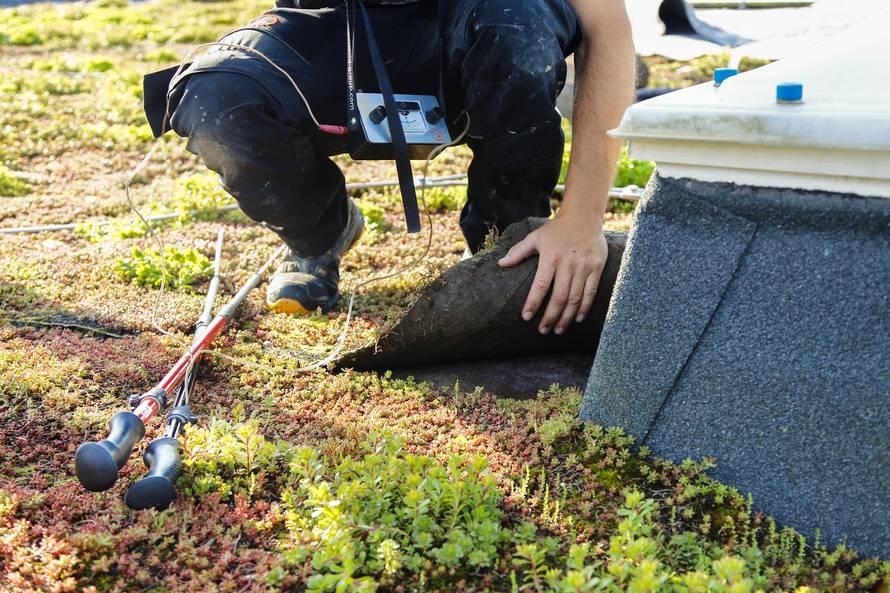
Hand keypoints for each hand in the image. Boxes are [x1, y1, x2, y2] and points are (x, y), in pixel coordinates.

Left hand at [498, 215, 607, 334]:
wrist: (584, 216)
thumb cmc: (557, 229)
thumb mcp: (535, 237)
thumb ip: (518, 252)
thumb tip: (501, 264)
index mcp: (550, 257)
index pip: (540, 286)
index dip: (533, 303)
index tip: (527, 317)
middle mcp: (568, 264)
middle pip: (559, 297)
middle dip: (550, 317)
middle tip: (543, 330)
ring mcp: (584, 266)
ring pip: (575, 298)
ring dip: (566, 317)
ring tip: (558, 330)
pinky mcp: (596, 268)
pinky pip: (591, 292)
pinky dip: (584, 307)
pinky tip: (576, 318)